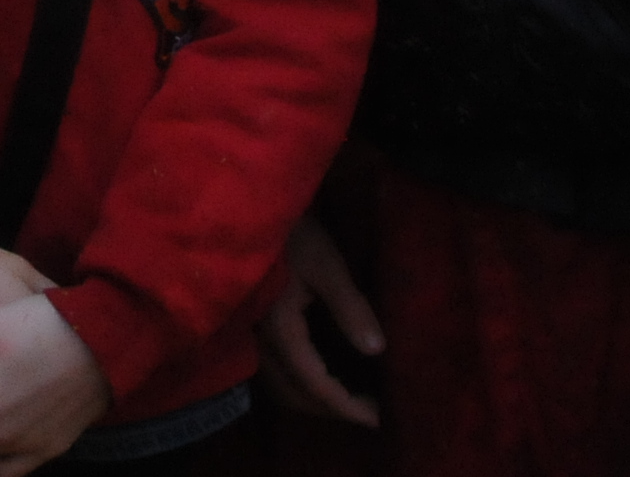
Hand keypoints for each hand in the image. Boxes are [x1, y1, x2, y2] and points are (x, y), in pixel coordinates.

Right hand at [256, 216, 383, 426]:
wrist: (251, 208)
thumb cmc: (292, 233)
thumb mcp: (327, 265)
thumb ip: (350, 307)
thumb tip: (378, 351)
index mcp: (282, 331)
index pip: (316, 384)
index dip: (346, 407)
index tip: (378, 420)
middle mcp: (263, 342)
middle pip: (295, 394)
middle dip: (332, 409)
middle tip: (369, 412)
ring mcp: (253, 336)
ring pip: (281, 386)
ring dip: (314, 399)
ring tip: (348, 398)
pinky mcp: (254, 326)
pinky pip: (275, 370)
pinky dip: (300, 381)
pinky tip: (321, 372)